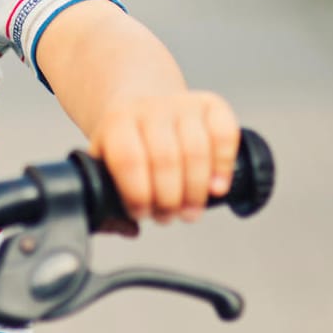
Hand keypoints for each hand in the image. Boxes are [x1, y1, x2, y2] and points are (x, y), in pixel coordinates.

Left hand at [88, 91, 238, 225]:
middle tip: (168, 215)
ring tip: (190, 211)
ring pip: (196, 150)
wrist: (143, 106)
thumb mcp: (106, 166)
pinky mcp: (212, 105)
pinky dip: (224, 166)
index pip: (129, 159)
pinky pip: (226, 134)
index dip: (138, 194)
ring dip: (196, 192)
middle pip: (166, 159)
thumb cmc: (128, 145)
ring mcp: (183, 104)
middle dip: (169, 200)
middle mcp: (151, 108)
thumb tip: (128, 228)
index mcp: (118, 122)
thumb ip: (107, 200)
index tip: (142, 212)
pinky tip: (216, 187)